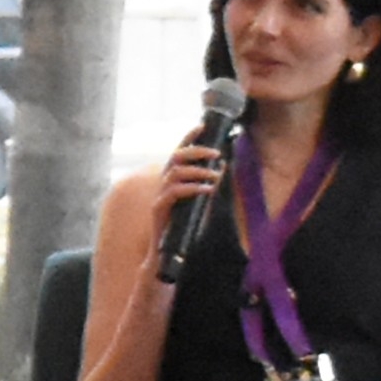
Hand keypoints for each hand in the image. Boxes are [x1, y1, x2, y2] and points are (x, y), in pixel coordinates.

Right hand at [152, 132, 226, 248]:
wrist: (165, 254)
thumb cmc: (182, 228)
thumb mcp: (197, 201)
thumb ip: (205, 185)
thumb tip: (221, 168)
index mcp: (171, 179)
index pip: (178, 152)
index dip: (189, 138)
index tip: (203, 126)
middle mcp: (162, 184)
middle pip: (176, 157)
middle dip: (197, 151)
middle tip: (216, 153)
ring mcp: (159, 196)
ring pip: (176, 172)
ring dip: (199, 171)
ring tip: (216, 175)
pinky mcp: (158, 209)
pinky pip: (174, 192)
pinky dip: (193, 188)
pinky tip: (207, 190)